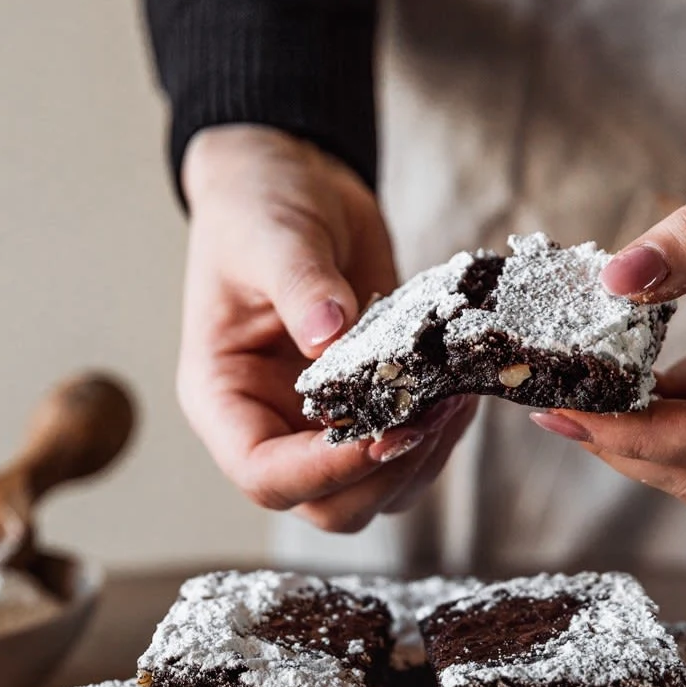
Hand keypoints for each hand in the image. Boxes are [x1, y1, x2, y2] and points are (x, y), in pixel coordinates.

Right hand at [178, 125, 475, 532]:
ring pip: (376, 492)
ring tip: (456, 399)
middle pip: (327, 505)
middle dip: (385, 474)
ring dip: (423, 461)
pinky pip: (409, 453)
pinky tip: (461, 390)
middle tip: (432, 417)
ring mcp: (321, 424)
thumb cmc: (257, 206)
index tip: (385, 432)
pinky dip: (441, 434)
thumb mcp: (269, 235)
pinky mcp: (370, 405)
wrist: (295, 181)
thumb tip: (329, 334)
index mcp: (224, 400)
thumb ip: (299, 284)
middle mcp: (271, 426)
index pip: (263, 475)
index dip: (323, 472)